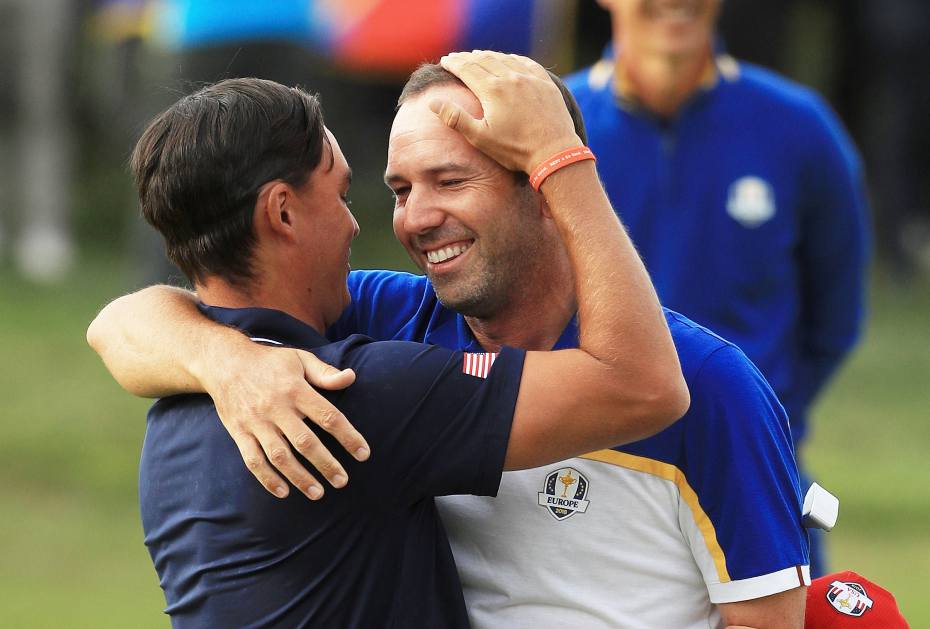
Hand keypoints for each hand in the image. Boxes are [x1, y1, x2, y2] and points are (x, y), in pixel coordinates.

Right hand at [202, 340, 368, 499]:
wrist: (224, 362)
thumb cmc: (269, 362)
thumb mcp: (299, 359)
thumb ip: (325, 373)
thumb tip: (351, 377)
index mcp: (296, 389)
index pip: (328, 416)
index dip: (348, 436)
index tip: (363, 453)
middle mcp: (276, 407)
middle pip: (305, 441)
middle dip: (326, 464)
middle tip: (342, 481)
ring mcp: (256, 422)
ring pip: (279, 456)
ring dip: (299, 477)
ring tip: (318, 493)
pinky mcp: (239, 432)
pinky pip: (253, 460)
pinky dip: (267, 478)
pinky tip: (284, 492)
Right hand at [432, 50, 581, 173]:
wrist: (554, 152)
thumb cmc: (515, 149)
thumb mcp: (480, 138)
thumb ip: (456, 118)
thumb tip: (433, 102)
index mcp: (492, 90)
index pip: (467, 68)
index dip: (453, 63)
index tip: (444, 60)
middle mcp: (511, 78)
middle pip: (484, 60)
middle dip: (467, 57)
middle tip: (457, 57)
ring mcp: (530, 79)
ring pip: (504, 59)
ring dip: (488, 55)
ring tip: (478, 55)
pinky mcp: (545, 84)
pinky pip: (526, 63)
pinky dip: (512, 58)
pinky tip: (509, 59)